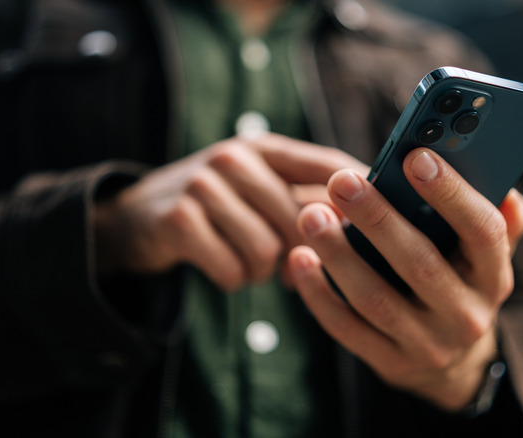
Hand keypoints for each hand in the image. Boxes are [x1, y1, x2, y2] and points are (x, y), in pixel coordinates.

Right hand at [93, 133, 365, 290]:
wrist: (136, 218)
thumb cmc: (216, 207)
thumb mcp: (258, 189)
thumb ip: (305, 200)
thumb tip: (368, 225)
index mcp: (265, 147)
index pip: (330, 165)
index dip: (361, 194)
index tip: (386, 222)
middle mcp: (235, 156)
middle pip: (302, 219)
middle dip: (301, 253)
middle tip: (288, 264)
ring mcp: (204, 184)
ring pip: (268, 250)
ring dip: (262, 271)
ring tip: (249, 262)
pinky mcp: (179, 219)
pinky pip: (233, 269)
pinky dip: (233, 279)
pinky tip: (223, 266)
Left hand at [287, 147, 522, 410]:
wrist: (452, 364)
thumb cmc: (460, 284)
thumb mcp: (485, 257)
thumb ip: (500, 220)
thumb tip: (504, 187)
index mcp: (494, 277)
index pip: (483, 232)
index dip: (451, 194)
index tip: (415, 157)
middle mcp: (467, 315)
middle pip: (420, 263)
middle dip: (377, 219)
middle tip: (342, 181)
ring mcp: (427, 345)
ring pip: (375, 298)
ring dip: (339, 254)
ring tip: (311, 215)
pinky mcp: (390, 363)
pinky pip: (347, 328)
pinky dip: (319, 293)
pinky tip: (300, 258)